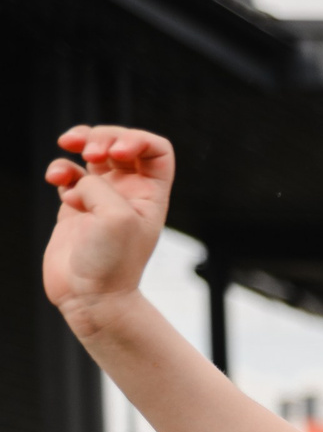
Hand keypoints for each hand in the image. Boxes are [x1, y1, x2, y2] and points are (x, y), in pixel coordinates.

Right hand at [43, 126, 173, 325]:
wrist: (90, 297)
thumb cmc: (111, 262)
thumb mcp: (116, 216)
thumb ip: (99, 185)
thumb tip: (79, 178)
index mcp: (151, 194)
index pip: (157, 150)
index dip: (137, 139)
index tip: (118, 154)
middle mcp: (129, 193)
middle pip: (122, 142)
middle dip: (103, 135)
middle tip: (91, 150)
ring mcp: (101, 197)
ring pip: (92, 151)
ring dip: (80, 140)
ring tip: (69, 146)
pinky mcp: (75, 205)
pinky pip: (67, 172)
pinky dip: (59, 167)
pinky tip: (57, 180)